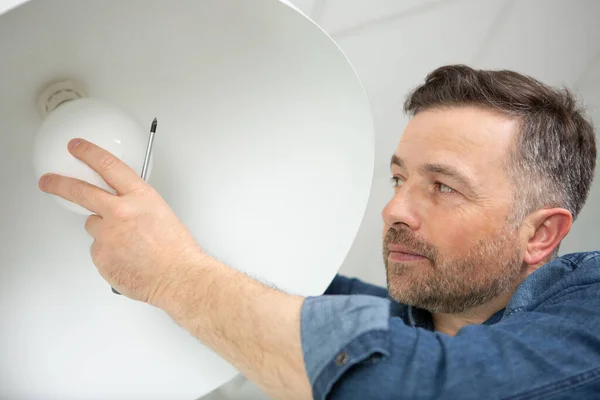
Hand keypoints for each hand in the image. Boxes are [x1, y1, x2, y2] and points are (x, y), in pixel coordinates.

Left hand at [38, 138, 204, 305]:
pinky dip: (108, 253)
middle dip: (59, 184)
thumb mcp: (162, 213)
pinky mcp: (100, 256)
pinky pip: (98, 250)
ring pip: (93, 226)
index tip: (78, 148)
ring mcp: (107, 235)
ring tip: (128, 244)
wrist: (178, 277)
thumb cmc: (176, 250)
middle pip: (81, 191)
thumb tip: (123, 205)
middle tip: (49, 181)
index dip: (89, 153)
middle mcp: (120, 212)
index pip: (109, 165)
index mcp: (140, 197)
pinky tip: (127, 258)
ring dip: (104, 231)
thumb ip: (137, 205)